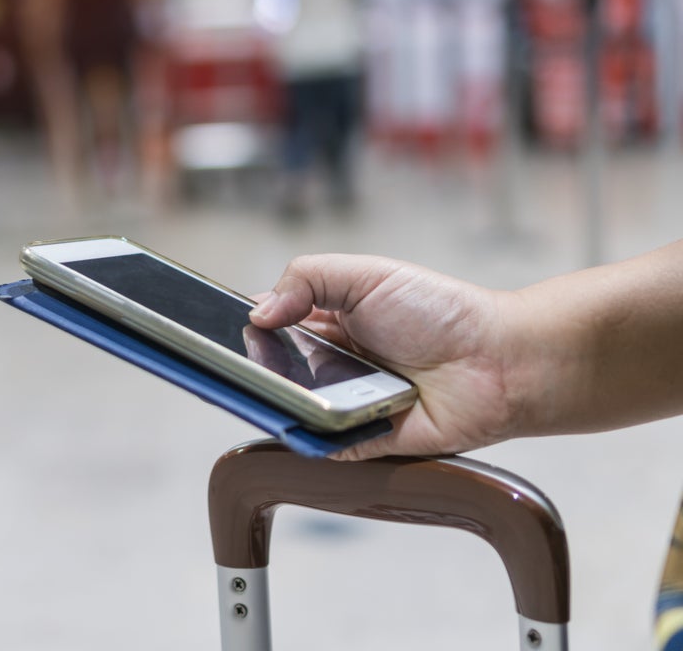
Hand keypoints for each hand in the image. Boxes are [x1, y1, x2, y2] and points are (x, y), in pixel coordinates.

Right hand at [249, 254, 518, 459]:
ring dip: (280, 399)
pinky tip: (305, 418)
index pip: (268, 324)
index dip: (245, 325)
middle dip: (254, 363)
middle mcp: (329, 364)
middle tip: (248, 357)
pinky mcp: (361, 442)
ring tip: (279, 384)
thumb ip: (305, 278)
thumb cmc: (440, 311)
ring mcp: (343, 404)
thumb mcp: (365, 274)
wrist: (499, 360)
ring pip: (292, 409)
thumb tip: (256, 314)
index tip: (222, 325)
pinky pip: (323, 446)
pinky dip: (311, 436)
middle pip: (271, 368)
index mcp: (325, 321)